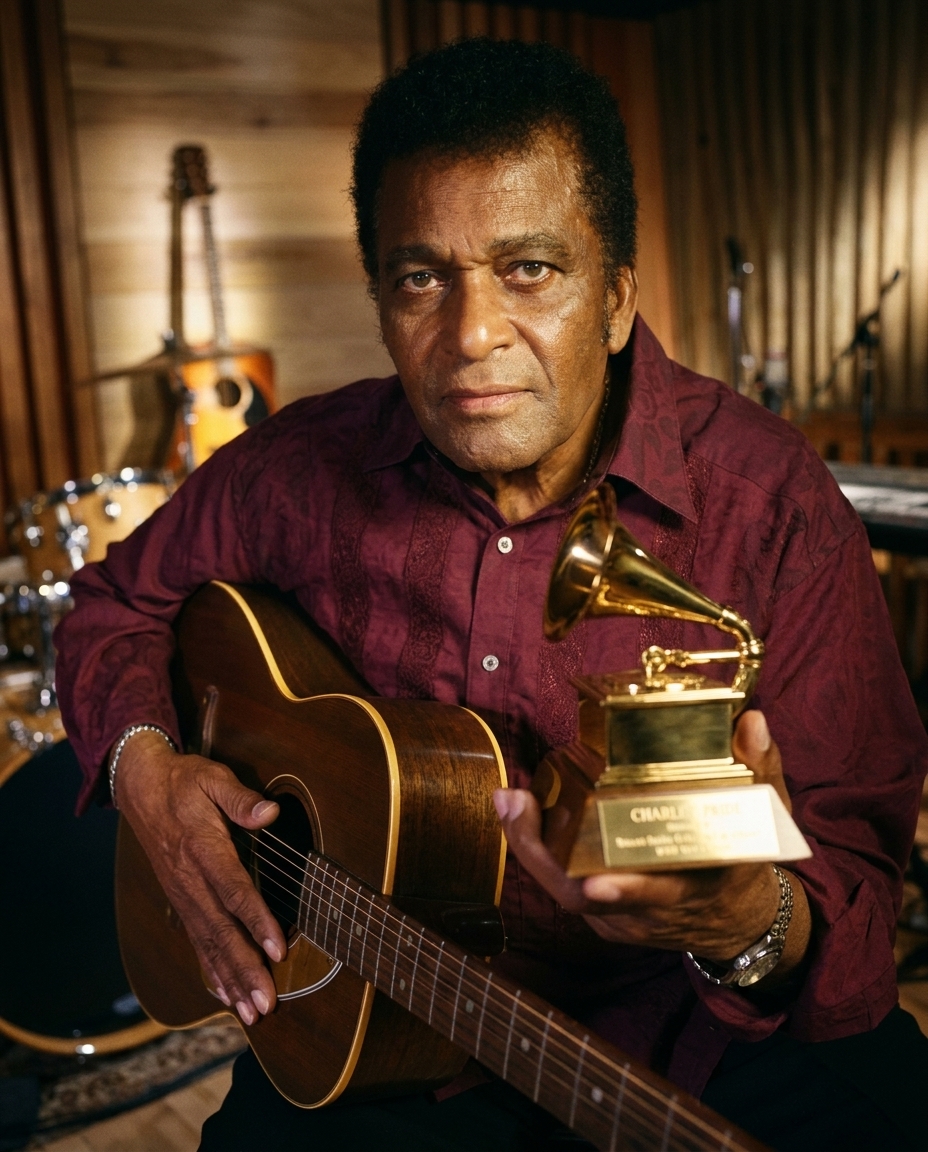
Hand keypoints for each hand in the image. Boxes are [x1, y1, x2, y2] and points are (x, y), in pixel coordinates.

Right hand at [114, 730, 286, 1024]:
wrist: (141, 787)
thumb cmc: (185, 781)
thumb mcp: (213, 777)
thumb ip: (240, 798)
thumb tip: (270, 812)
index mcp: (202, 847)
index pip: (233, 889)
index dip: (256, 921)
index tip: (277, 950)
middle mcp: (190, 879)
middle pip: (220, 930)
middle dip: (244, 969)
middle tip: (265, 1004)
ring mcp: (182, 894)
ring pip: (208, 944)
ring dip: (231, 980)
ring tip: (252, 1013)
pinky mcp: (180, 901)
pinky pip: (196, 942)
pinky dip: (212, 971)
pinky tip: (226, 996)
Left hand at [495, 710, 809, 977]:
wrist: (737, 922)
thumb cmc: (743, 861)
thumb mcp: (762, 818)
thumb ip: (758, 769)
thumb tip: (751, 721)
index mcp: (696, 887)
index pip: (660, 897)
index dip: (628, 891)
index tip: (596, 885)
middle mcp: (651, 911)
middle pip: (588, 898)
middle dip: (544, 857)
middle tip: (516, 807)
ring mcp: (623, 916)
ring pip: (566, 891)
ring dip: (531, 847)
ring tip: (510, 801)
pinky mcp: (604, 913)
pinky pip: (564, 884)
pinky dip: (540, 851)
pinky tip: (520, 812)